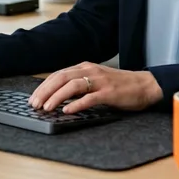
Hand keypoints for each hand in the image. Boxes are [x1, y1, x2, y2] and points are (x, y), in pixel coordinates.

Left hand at [28, 62, 162, 114]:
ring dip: (56, 97)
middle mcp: (90, 71)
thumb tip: (58, 96)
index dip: (43, 86)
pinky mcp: (109, 93)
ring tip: (47, 108)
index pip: (58, 74)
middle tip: (34, 104)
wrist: (144, 85)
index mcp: (85, 67)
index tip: (33, 98)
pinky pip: (90, 98)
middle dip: (45, 91)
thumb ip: (79, 85)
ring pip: (72, 86)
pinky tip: (67, 110)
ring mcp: (100, 81)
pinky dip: (77, 104)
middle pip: (61, 78)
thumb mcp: (96, 80)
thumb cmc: (119, 86)